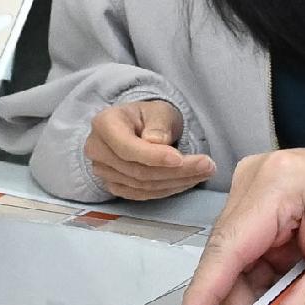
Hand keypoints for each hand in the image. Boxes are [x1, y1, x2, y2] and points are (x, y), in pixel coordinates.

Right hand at [86, 97, 214, 202]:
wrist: (139, 126)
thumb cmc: (149, 116)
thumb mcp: (159, 110)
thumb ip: (158, 125)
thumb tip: (157, 143)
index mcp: (104, 124)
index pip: (127, 147)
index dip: (154, 156)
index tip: (180, 159)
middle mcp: (97, 149)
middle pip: (137, 170)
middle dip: (176, 171)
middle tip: (207, 166)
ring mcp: (102, 171)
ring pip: (142, 186)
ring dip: (176, 182)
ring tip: (204, 172)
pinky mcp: (113, 185)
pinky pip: (141, 194)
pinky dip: (167, 190)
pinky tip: (187, 181)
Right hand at [176, 120, 304, 304]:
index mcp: (279, 183)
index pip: (228, 248)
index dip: (204, 294)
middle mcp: (258, 180)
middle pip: (229, 260)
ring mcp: (257, 191)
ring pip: (238, 264)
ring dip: (261, 297)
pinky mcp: (264, 206)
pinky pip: (252, 256)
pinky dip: (269, 284)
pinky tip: (292, 298)